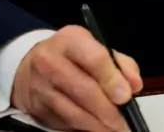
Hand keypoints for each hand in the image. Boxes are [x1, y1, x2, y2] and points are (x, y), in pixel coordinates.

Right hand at [11, 25, 142, 131]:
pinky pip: (63, 122)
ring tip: (114, 129)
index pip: (94, 59)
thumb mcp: (94, 47)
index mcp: (70, 40)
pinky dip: (82, 127)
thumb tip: (134, 85)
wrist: (28, 65)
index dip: (112, 79)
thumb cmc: (70, 55)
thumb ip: (120, 64)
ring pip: (73, 112)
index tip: (125, 96)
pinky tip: (96, 127)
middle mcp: (51, 61)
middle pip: (83, 90)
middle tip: (124, 123)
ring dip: (97, 125)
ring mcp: (40, 86)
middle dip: (107, 110)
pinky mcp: (37, 108)